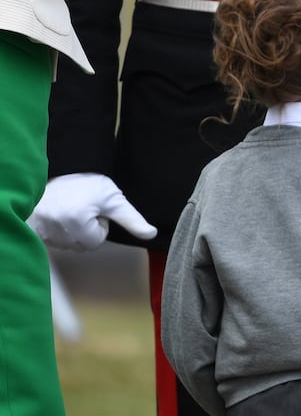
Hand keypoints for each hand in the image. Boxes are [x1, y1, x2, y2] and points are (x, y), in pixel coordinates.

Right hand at [27, 173, 156, 250]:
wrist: (57, 169)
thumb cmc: (85, 182)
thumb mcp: (113, 198)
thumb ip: (132, 219)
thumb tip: (152, 234)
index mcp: (77, 219)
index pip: (96, 242)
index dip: (100, 225)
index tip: (94, 209)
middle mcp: (56, 227)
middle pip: (81, 246)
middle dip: (86, 230)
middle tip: (83, 208)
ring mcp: (41, 229)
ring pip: (67, 244)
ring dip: (72, 231)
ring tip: (70, 209)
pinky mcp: (32, 229)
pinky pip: (51, 240)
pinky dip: (57, 231)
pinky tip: (58, 215)